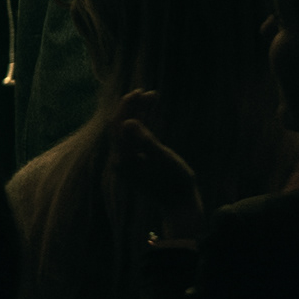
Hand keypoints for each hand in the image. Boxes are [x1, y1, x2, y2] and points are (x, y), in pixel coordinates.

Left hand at [106, 88, 206, 243]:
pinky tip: (149, 114)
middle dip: (133, 107)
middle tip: (149, 93)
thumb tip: (128, 122)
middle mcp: (121, 162)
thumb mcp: (164, 158)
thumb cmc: (176, 182)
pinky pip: (132, 139)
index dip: (127, 106)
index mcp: (124, 160)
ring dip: (137, 114)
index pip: (118, 125)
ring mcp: (126, 164)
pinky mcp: (134, 165)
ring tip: (152, 98)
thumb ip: (146, 140)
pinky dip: (140, 124)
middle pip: (120, 126)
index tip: (140, 92)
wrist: (181, 207)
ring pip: (126, 131)